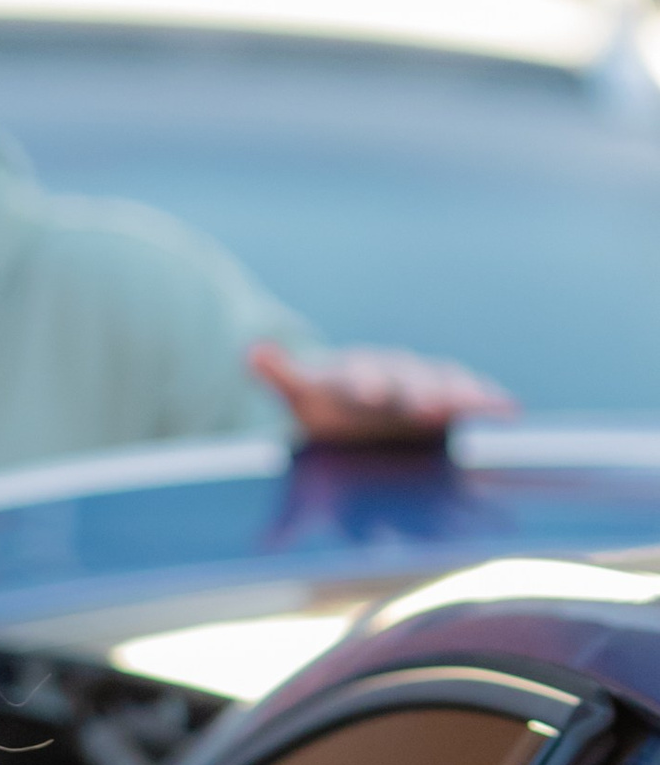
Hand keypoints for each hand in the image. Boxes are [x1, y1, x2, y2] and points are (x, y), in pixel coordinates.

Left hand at [249, 339, 514, 445]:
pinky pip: (472, 399)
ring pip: (446, 385)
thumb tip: (253, 351)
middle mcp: (394, 372)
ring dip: (462, 397)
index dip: (364, 380)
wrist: (357, 400)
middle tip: (430, 406)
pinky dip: (490, 404)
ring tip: (478, 408)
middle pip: (409, 379)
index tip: (368, 392)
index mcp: (354, 371)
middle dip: (420, 391)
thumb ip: (282, 375)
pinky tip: (509, 413)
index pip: (358, 372)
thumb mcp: (300, 394)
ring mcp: (426, 384)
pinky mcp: (453, 401)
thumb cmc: (327, 402)